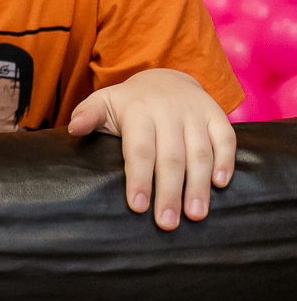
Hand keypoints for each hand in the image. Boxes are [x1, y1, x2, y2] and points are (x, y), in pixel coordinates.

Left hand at [68, 68, 235, 229]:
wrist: (165, 77)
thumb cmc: (130, 102)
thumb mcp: (104, 103)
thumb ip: (87, 115)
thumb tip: (73, 129)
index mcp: (138, 111)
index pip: (139, 149)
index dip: (139, 178)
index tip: (138, 206)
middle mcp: (168, 111)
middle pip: (170, 157)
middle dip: (169, 192)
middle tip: (167, 223)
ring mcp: (194, 113)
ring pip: (199, 152)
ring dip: (198, 185)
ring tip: (195, 215)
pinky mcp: (216, 115)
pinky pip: (226, 138)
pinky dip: (225, 161)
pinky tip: (219, 184)